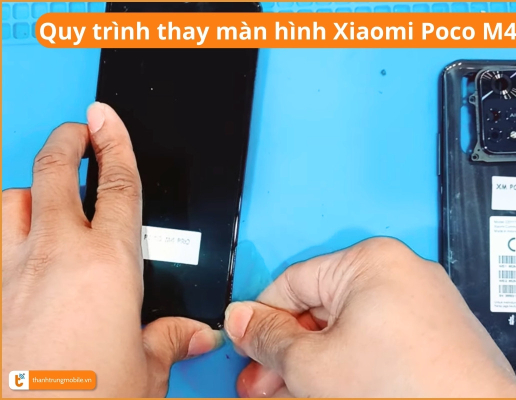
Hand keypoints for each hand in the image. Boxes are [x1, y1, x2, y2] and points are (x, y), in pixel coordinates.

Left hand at [2, 103, 221, 396]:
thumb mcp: (145, 372)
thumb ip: (169, 340)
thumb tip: (195, 334)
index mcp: (109, 265)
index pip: (118, 183)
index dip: (115, 143)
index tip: (106, 119)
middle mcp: (55, 256)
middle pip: (54, 171)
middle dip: (65, 140)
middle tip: (76, 131)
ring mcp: (9, 273)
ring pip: (10, 200)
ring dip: (28, 189)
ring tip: (42, 193)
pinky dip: (2, 230)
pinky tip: (13, 243)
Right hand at [224, 238, 515, 397]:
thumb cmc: (412, 391)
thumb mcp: (314, 365)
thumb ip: (269, 338)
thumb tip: (243, 319)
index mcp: (370, 261)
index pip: (291, 282)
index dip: (260, 319)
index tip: (245, 346)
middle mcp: (400, 272)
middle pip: (319, 309)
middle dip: (286, 352)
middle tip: (263, 383)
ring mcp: (421, 303)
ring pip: (346, 330)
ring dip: (313, 364)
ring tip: (291, 394)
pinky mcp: (433, 334)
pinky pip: (375, 342)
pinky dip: (348, 366)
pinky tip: (328, 391)